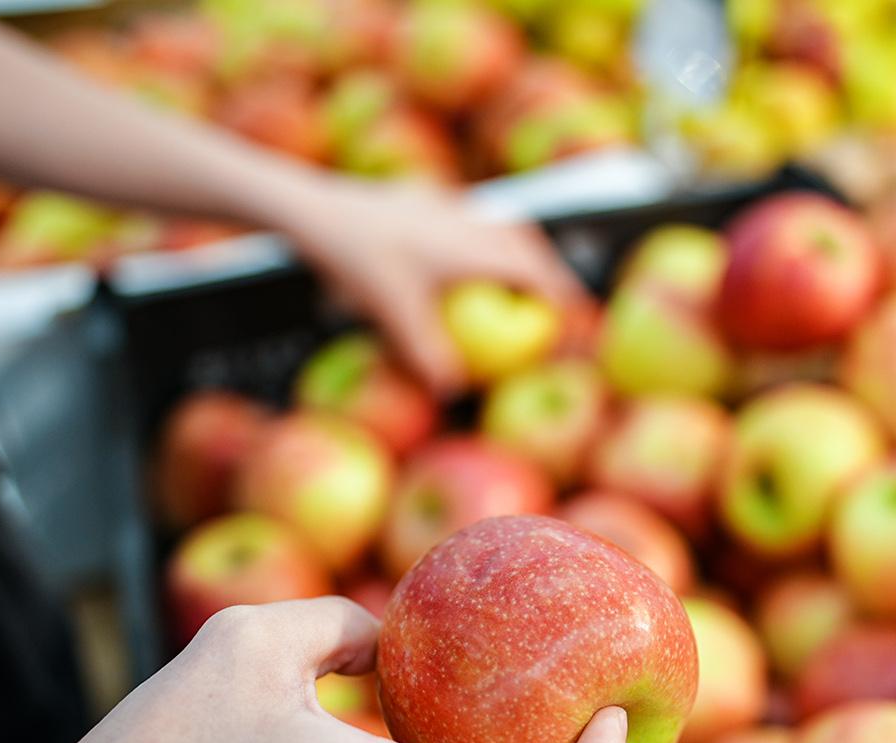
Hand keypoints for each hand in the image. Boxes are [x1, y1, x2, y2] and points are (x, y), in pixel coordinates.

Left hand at [278, 178, 589, 394]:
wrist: (319, 207)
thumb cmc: (358, 260)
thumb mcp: (395, 314)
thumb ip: (427, 354)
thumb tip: (452, 392)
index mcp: (475, 247)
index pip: (535, 272)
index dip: (561, 296)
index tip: (576, 317)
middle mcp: (470, 220)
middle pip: (525, 243)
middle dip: (546, 271)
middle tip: (557, 299)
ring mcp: (448, 204)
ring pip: (498, 226)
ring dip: (516, 251)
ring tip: (520, 276)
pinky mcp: (425, 198)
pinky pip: (470, 217)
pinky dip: (483, 238)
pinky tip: (466, 252)